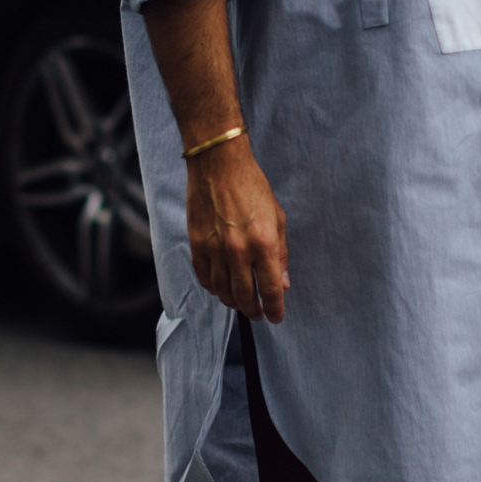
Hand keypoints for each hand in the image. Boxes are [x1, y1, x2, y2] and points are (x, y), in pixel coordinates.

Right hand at [185, 136, 289, 320]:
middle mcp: (238, 251)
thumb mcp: (277, 218)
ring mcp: (214, 249)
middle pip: (245, 296)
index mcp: (263, 243)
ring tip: (241, 302)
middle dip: (254, 310)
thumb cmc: (252, 187)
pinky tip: (221, 287)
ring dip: (234, 302)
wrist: (218, 165)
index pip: (270, 289)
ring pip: (223, 291)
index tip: (276, 316)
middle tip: (258, 314)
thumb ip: (281, 253)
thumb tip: (283, 283)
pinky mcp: (197, 244)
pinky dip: (213, 287)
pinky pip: (204, 277)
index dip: (275, 308)